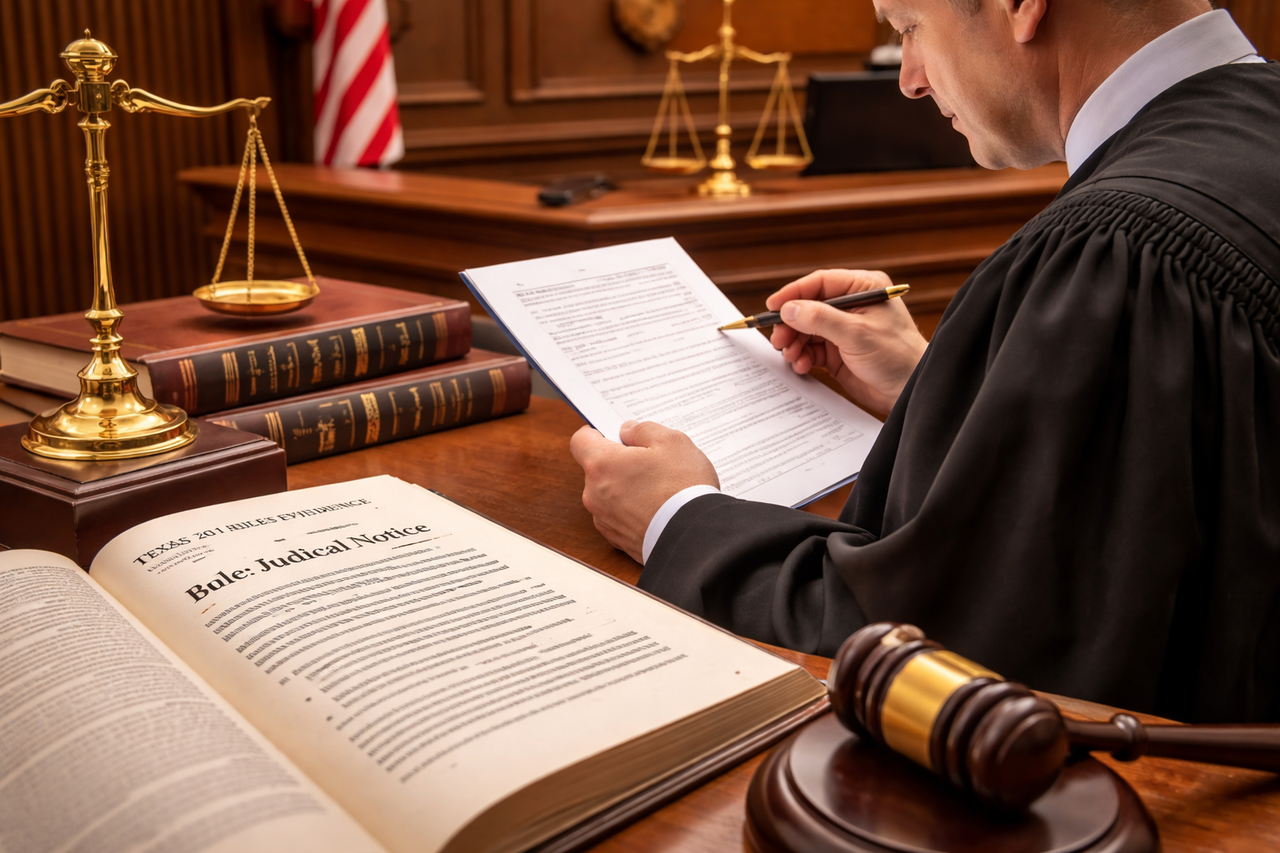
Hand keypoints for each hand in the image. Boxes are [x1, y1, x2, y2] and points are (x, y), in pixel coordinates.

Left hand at [569, 421, 718, 562]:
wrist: (695, 537)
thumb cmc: (683, 488)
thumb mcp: (671, 442)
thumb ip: (642, 430)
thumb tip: (627, 432)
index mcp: (601, 465)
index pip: (580, 440)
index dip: (597, 433)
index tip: (616, 434)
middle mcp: (594, 493)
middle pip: (597, 468)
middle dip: (619, 461)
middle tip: (649, 461)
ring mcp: (604, 519)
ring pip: (608, 492)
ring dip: (626, 486)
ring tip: (658, 487)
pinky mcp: (616, 538)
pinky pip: (618, 514)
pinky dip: (632, 509)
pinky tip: (656, 507)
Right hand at [766, 269, 927, 415]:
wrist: (910, 390)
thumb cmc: (897, 356)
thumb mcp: (856, 333)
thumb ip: (820, 319)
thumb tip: (789, 309)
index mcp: (863, 289)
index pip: (820, 283)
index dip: (794, 293)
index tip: (773, 306)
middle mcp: (852, 306)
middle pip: (809, 308)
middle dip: (791, 325)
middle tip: (779, 340)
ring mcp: (844, 329)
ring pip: (806, 330)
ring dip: (795, 343)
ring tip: (791, 356)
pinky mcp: (839, 352)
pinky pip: (812, 349)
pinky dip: (803, 356)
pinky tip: (802, 365)